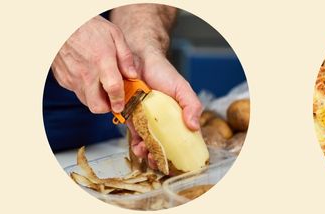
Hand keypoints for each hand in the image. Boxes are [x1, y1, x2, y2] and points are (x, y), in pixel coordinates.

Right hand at [51, 16, 139, 113]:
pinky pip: (76, 91)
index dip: (120, 101)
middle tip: (112, 99)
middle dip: (107, 107)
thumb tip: (133, 75)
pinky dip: (83, 88)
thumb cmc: (88, 27)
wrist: (61, 25)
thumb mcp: (114, 34)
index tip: (122, 105)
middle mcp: (86, 73)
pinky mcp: (63, 79)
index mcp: (102, 61)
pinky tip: (87, 75)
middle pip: (97, 105)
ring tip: (100, 85)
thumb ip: (125, 57)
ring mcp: (72, 78)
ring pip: (86, 101)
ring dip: (95, 98)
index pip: (113, 89)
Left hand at [126, 50, 201, 169]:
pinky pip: (132, 134)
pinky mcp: (130, 117)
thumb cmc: (163, 72)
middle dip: (159, 157)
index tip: (174, 162)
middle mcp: (162, 121)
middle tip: (156, 160)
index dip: (178, 153)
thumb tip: (194, 126)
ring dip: (146, 152)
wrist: (138, 60)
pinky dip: (135, 142)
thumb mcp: (182, 88)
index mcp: (177, 117)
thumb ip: (191, 105)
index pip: (181, 139)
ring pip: (147, 142)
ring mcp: (146, 120)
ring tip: (145, 152)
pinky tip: (137, 144)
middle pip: (163, 145)